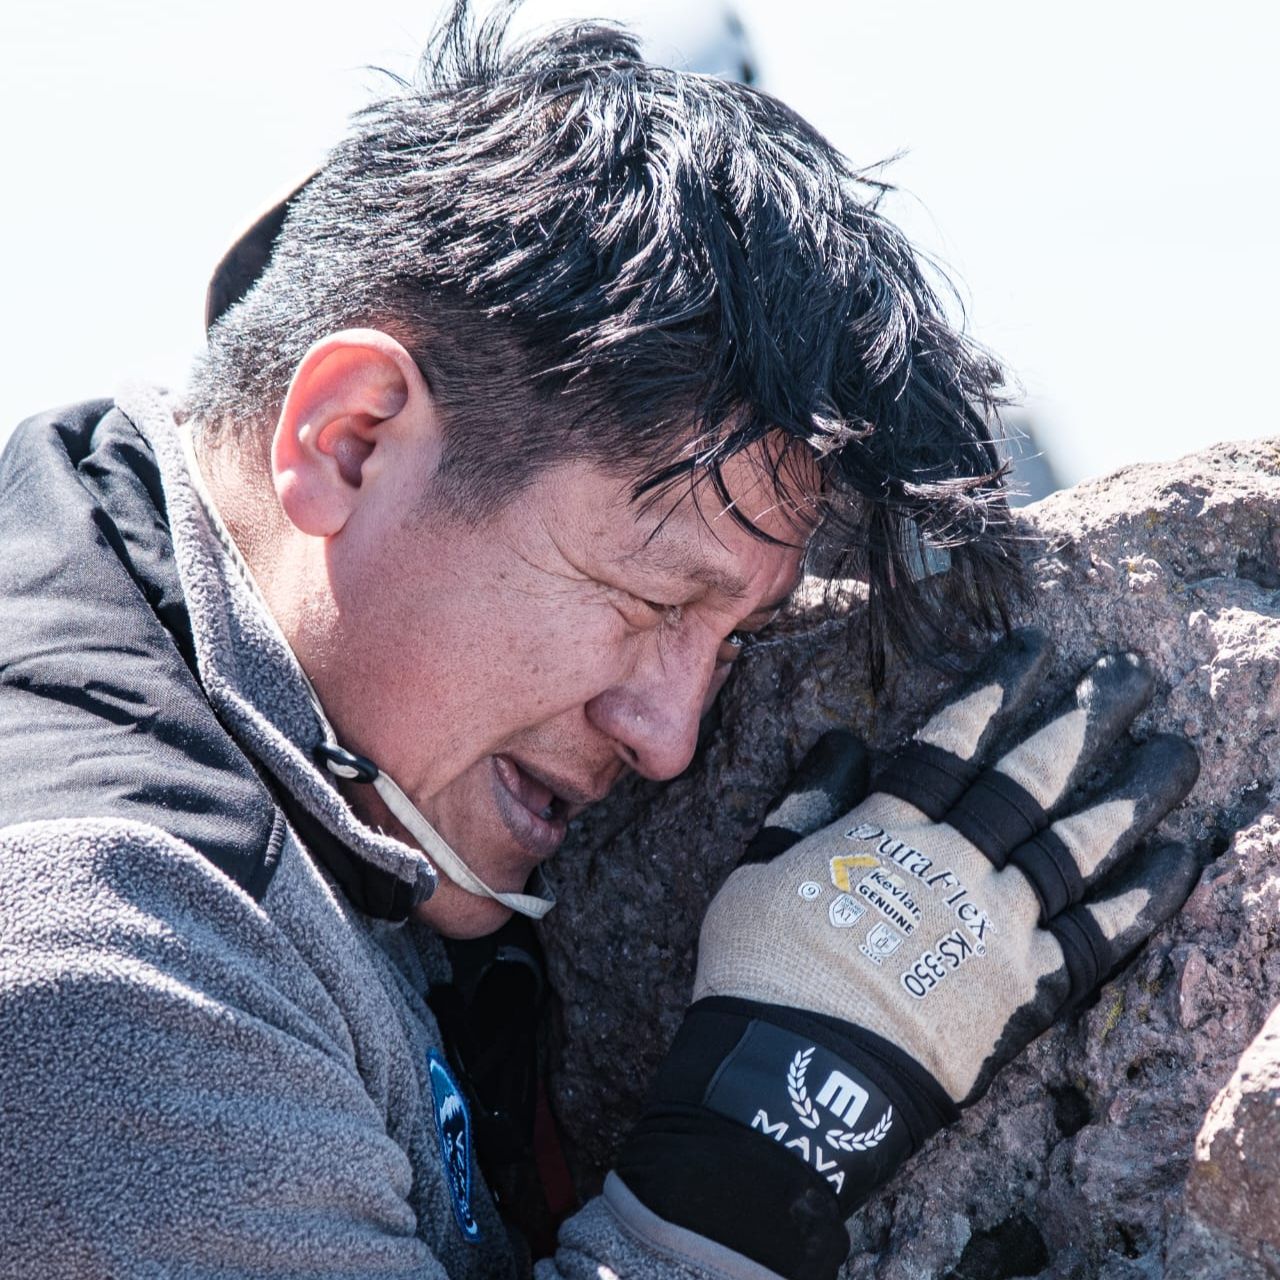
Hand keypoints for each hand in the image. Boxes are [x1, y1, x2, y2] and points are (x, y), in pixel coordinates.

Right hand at [614, 630, 1200, 1279]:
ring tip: (1179, 750)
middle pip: (1029, 782)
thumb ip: (804, 802)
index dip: (991, 691)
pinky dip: (1141, 897)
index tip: (1032, 647)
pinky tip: (1179, 856)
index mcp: (887, 833)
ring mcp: (999, 926)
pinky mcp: (1026, 988)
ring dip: (1131, 795)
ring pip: (1078, 846)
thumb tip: (843, 740)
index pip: (950, 745)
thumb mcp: (755, 871)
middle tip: (1129, 673)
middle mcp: (955, 865)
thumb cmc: (760, 970)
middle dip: (1080, 722)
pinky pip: (1097, 936)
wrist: (796, 1076)